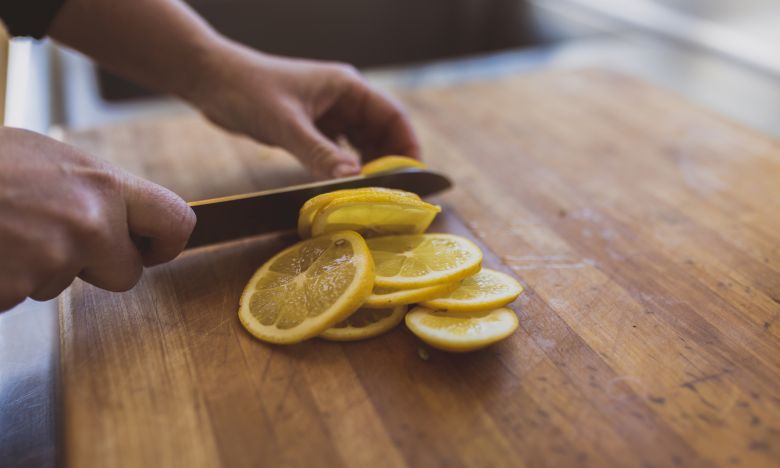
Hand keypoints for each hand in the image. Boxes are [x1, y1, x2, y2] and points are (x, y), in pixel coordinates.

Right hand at [0, 128, 195, 310]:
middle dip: (96, 267)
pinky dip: (4, 280)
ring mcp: (52, 259)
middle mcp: (89, 224)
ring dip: (37, 267)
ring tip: (5, 229)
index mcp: (103, 184)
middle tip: (53, 239)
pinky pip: (19, 295)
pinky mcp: (15, 287)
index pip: (176, 221)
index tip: (151, 249)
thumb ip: (91, 189)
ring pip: (63, 284)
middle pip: (127, 274)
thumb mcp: (47, 157)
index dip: (165, 242)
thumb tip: (118, 214)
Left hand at [192, 44, 420, 178]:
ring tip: (373, 198)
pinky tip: (345, 188)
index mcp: (347, 87)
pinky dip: (345, 169)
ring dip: (368, 168)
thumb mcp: (287, 125)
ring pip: (361, 145)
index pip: (393, 117)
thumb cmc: (248, 90)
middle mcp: (343, 100)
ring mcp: (327, 114)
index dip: (408, 147)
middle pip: (381, 134)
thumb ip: (320, 154)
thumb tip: (355, 181)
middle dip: (390, 164)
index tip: (415, 179)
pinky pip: (339, 151)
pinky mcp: (311, 128)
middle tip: (394, 197)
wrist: (211, 81)